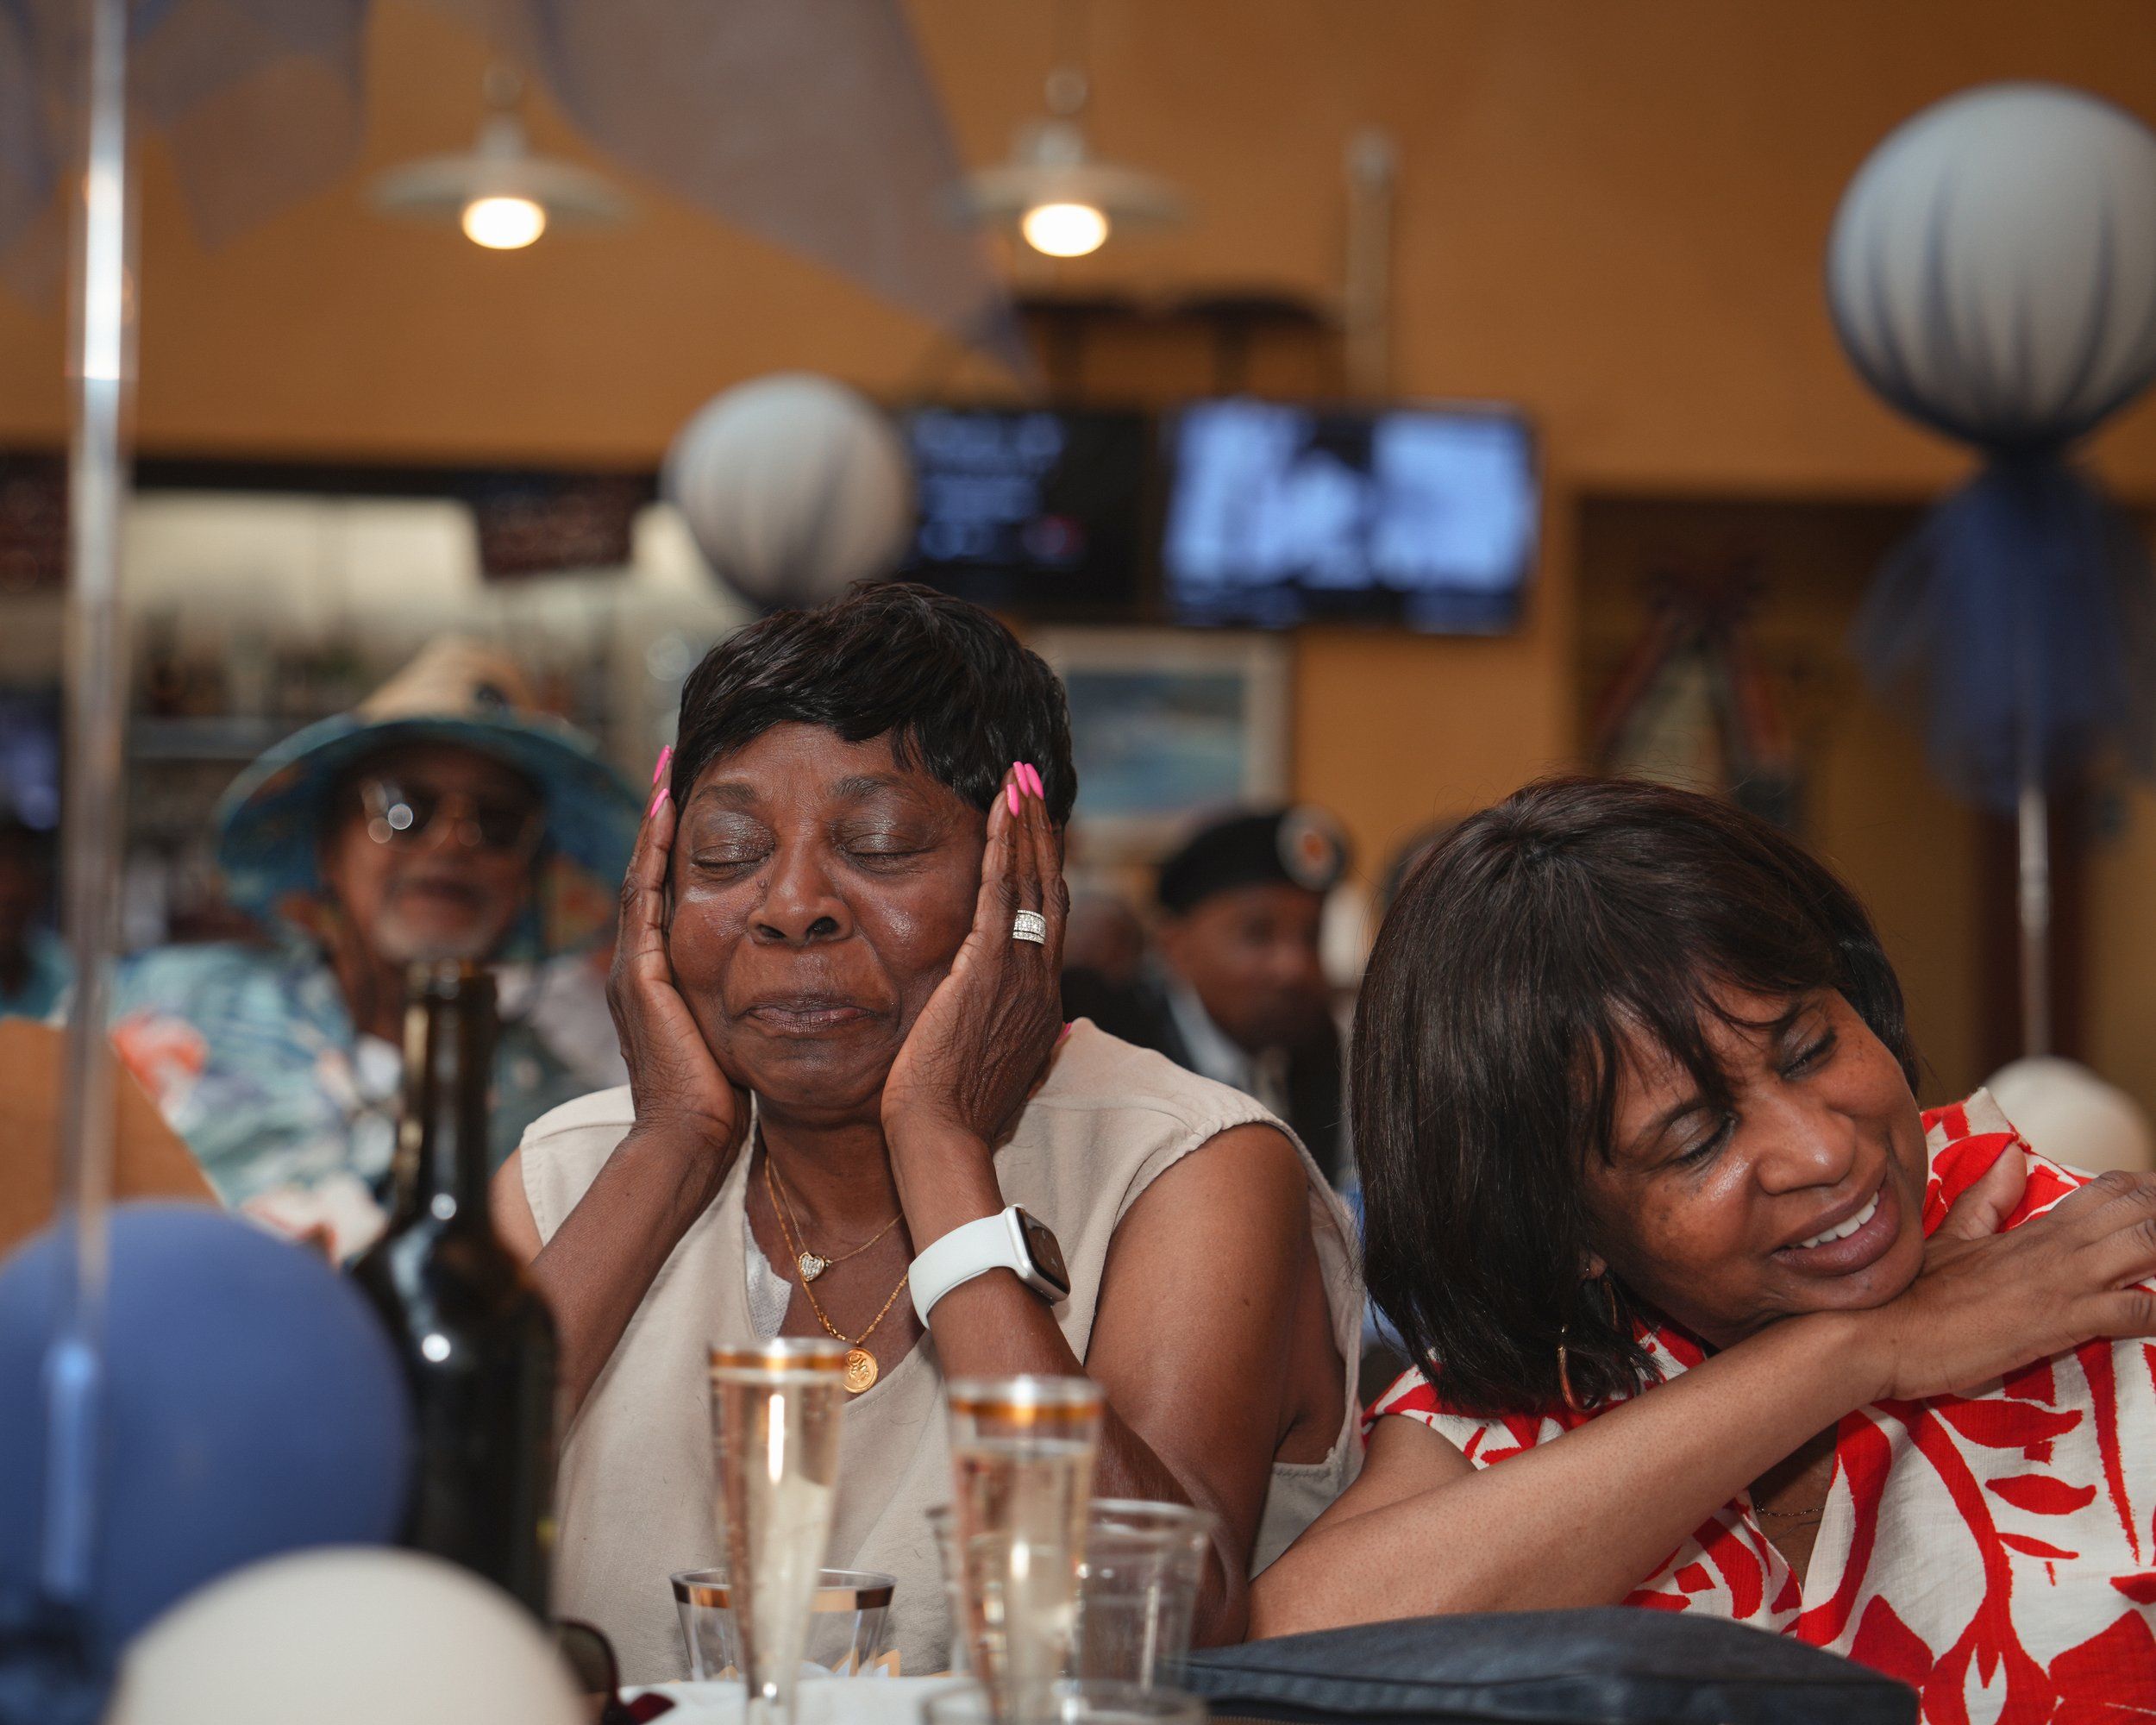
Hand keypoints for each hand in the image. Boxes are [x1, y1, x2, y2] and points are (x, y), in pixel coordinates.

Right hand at [608, 767, 747, 1169]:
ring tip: (670, 770)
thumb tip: (791, 978)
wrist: (688, 1144)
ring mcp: (635, 968)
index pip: (668, 896)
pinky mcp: (642, 975)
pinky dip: (652, 854)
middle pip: (648, 873)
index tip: (695, 798)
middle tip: (676, 762)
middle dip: (661, 819)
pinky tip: (666, 813)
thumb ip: (750, 1002)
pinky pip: (645, 898)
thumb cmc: (723, 1103)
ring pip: (643, 875)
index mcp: (662, 980)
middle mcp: (641, 967)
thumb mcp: (736, 1037)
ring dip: (655, 822)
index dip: (678, 848)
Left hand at [881, 763, 1066, 1186]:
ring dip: (1027, 825)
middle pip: (1050, 891)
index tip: (1037, 836)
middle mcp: (1041, 984)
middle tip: (1033, 784)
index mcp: (1041, 1008)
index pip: (1047, 926)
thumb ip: (1021, 1046)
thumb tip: (1052, 1036)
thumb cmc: (952, 1122)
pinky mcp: (988, 967)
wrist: (940, 1143)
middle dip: (1043, 834)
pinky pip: (1001, 892)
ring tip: (1021, 779)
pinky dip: (1005, 846)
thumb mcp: (998, 1076)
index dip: (1044, 875)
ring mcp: (1019, 974)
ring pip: (1031, 882)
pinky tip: (1002, 810)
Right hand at [1859, 1151, 2155, 1401]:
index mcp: (2035, 1229)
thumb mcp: (1952, 1236)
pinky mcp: (2061, 1322)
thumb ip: (1988, 1198)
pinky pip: (2133, 1311)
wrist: (1883, 1333)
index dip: (2148, 1194)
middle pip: (2140, 1215)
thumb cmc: (1912, 1292)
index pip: (2109, 1192)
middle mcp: (2057, 1248)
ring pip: (2146, 1249)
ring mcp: (2062, 1283)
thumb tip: (2013, 1154)